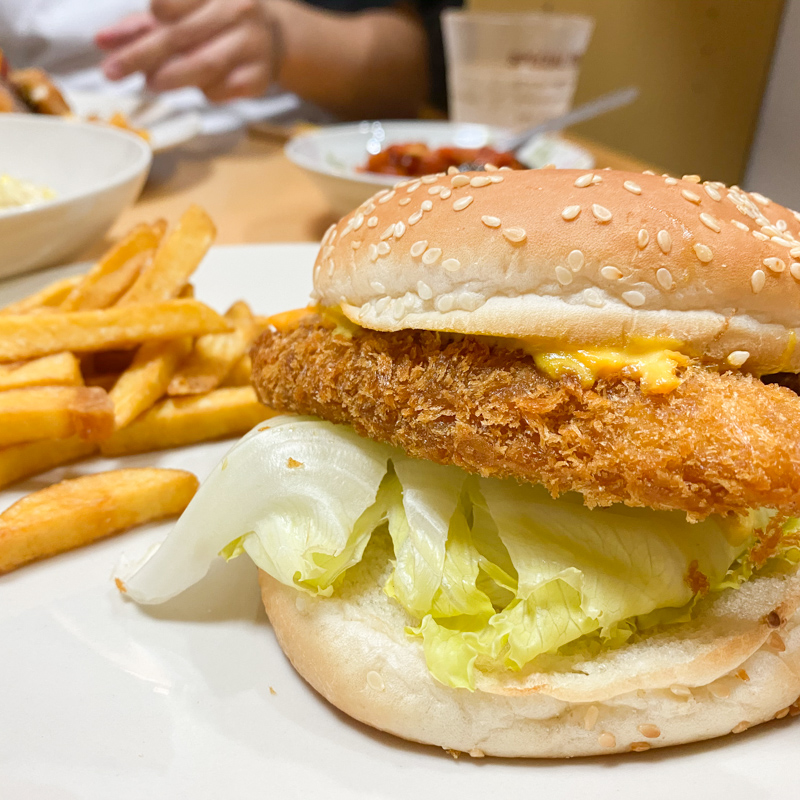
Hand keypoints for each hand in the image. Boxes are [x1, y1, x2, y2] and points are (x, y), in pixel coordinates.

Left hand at [96, 0, 276, 101]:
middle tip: (113, 71)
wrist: (273, 37)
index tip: (144, 28)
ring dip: (170, 78)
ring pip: (203, 66)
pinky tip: (200, 85)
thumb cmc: (216, 19)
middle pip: (180, 37)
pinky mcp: (259, 77)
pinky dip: (204, 91)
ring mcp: (252, 44)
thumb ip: (140, 26)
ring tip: (150, 82)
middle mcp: (237, 9)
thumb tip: (102, 42)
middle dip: (141, 56)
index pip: (171, 3)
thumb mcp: (179, 12)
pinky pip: (222, 89)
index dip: (154, 17)